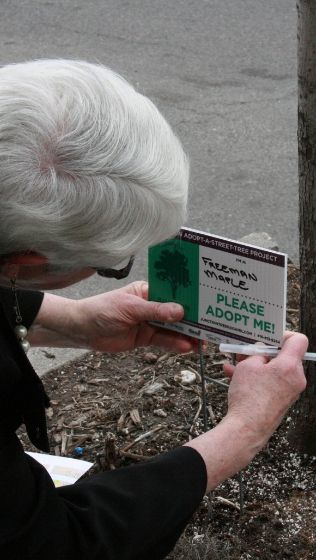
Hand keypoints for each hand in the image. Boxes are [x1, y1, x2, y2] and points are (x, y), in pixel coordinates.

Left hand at [31, 281, 199, 352]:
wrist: (82, 329)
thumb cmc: (102, 310)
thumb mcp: (130, 308)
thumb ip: (155, 310)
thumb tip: (180, 311)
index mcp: (148, 290)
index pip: (173, 293)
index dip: (190, 298)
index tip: (207, 304)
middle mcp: (152, 305)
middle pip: (177, 312)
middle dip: (193, 319)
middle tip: (211, 326)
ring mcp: (149, 322)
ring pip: (173, 328)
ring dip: (188, 334)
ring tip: (203, 341)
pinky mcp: (146, 337)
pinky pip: (164, 341)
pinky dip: (175, 345)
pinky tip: (188, 347)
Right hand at [185, 331, 307, 491]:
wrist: (247, 429)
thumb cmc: (248, 398)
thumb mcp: (248, 366)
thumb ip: (256, 353)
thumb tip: (260, 352)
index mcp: (290, 366)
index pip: (298, 340)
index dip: (284, 335)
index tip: (269, 338)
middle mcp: (295, 378)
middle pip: (284, 356)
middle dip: (264, 352)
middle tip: (247, 350)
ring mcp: (290, 391)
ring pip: (274, 370)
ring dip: (256, 365)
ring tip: (236, 364)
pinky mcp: (282, 400)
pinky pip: (271, 382)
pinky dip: (257, 378)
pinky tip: (234, 376)